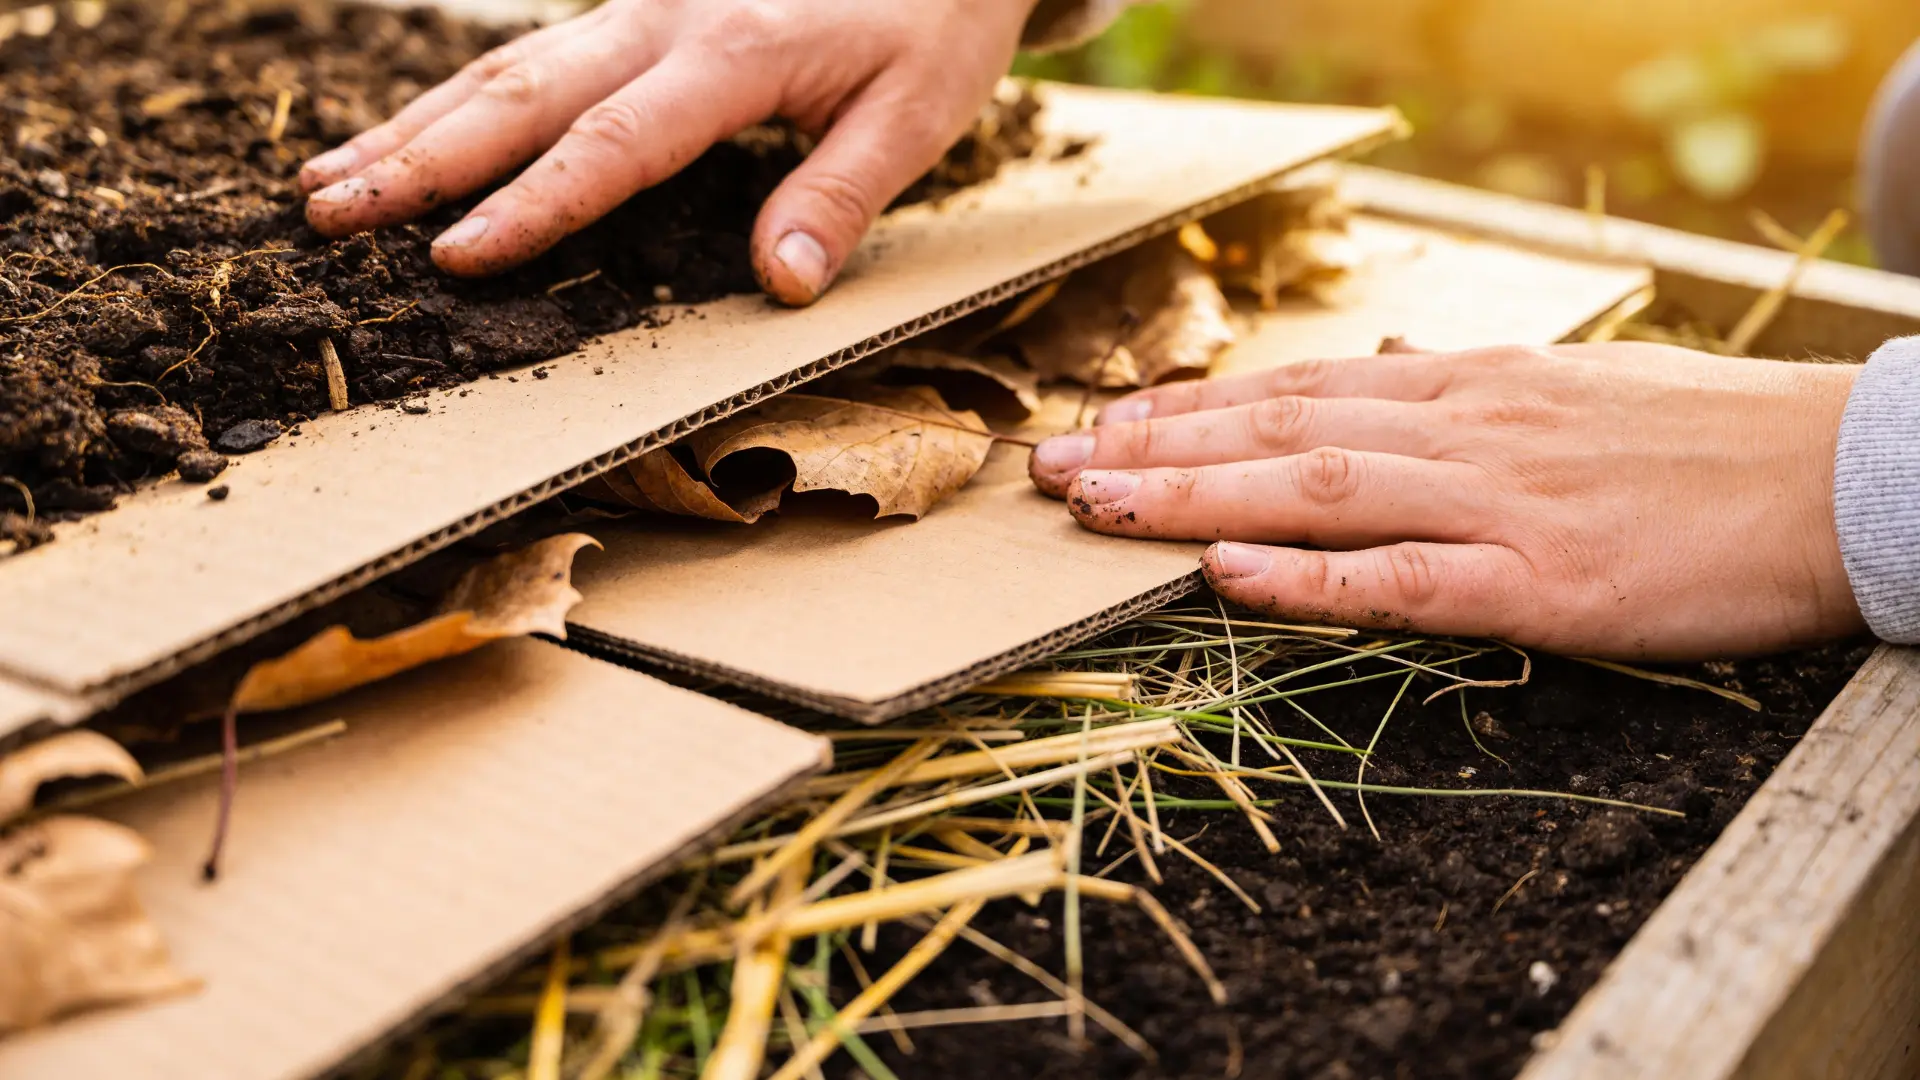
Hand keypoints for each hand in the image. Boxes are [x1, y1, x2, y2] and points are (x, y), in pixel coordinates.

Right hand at [297, 0, 1033, 300]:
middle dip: (420, 159)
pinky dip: (458, 102)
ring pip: (506, 67)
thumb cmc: (931, 20)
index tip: (455, 255)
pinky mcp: (637, 12)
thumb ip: (843, 193)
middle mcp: (665, 21)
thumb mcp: (916, 110)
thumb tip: (780, 282)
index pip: (615, 142)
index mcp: (731, 53)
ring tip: (325, 183)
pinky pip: (531, 57)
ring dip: (413, 127)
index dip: (533, 204)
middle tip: (327, 216)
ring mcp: (639, 8)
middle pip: (523, 93)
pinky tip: (408, 137)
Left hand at [1028, 344, 1865, 658]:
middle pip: (1281, 431)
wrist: (1842, 475)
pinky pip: (1408, 580)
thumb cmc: (1704, 438)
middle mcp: (1467, 428)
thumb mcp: (1570, 388)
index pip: (1301, 390)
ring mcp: (1502, 502)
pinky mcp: (1547, 583)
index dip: (1194, 410)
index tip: (1109, 423)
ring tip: (1098, 505)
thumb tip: (1381, 377)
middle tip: (1054, 467)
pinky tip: (1231, 579)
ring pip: (1317, 492)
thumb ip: (1463, 393)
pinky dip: (1312, 581)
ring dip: (1196, 499)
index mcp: (1472, 386)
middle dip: (1157, 448)